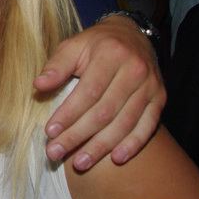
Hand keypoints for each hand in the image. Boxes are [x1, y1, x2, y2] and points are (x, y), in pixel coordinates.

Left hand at [35, 15, 164, 170]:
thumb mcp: (74, 45)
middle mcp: (135, 70)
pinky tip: (116, 159)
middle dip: (78, 135)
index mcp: (111, 54)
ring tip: (80, 163)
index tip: (50, 132)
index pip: (88, 91)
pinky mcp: (160, 98)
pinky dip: (133, 144)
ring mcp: (150, 86)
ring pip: (124, 123)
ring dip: (101, 147)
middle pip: (105, 111)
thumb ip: (57, 65)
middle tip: (56, 152)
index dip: (69, 114)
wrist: (133, 35)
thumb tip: (39, 85)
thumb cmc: (97, 44)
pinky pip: (148, 126)